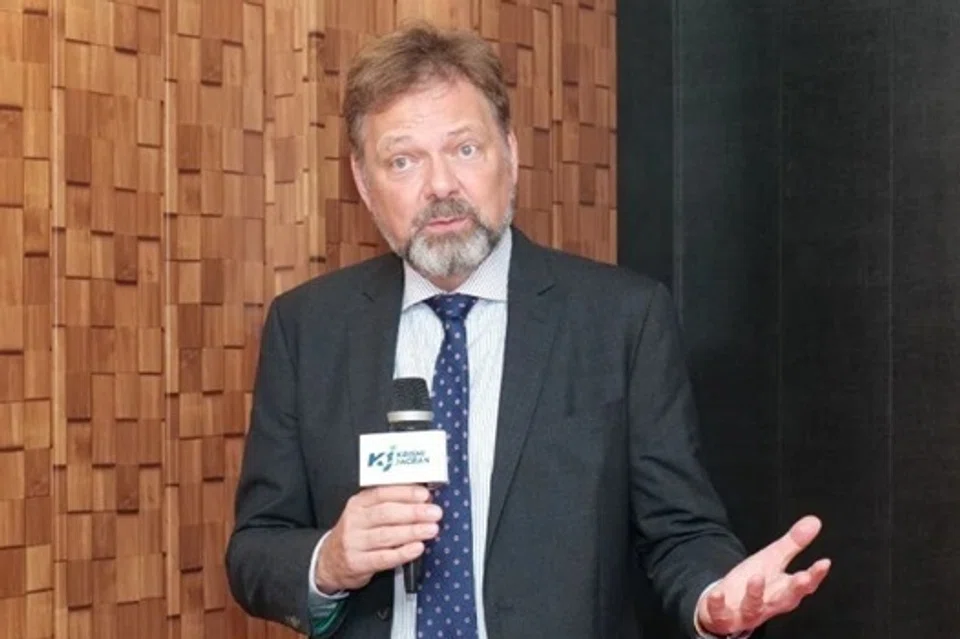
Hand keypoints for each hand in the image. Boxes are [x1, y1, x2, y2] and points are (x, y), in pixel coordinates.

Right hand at [315, 485, 441, 592]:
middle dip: (413, 512)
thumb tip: (423, 499)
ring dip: (412, 532)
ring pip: (386, 535)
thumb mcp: (366, 513)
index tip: (425, 495)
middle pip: (386, 513)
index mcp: (358, 503)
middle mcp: (354, 520)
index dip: (405, 493)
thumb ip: (390, 505)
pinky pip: (383, 558)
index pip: (382, 493)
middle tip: (434, 513)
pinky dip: (403, 553)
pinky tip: (417, 548)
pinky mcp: (357, 562)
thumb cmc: (357, 533)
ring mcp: (354, 542)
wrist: (330, 561)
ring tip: (431, 529)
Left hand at [696, 515, 830, 635]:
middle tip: (804, 577)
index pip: (804, 585)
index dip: (816, 575)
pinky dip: (718, 603)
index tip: (824, 562)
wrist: (729, 608)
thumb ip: (793, 543)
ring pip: (754, 606)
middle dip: (795, 589)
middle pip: (785, 599)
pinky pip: (720, 611)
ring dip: (756, 594)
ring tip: (757, 578)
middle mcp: (769, 604)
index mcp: (784, 590)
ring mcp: (747, 611)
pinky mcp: (724, 615)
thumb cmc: (756, 584)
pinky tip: (717, 593)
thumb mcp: (773, 560)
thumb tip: (814, 521)